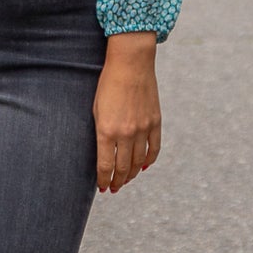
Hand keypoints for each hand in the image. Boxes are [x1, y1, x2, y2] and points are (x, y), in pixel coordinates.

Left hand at [93, 33, 160, 192]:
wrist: (130, 63)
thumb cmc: (107, 84)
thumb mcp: (96, 109)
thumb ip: (101, 133)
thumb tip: (104, 153)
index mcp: (107, 131)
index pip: (106, 166)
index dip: (104, 180)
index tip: (103, 187)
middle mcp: (126, 133)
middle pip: (123, 168)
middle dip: (117, 181)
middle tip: (114, 188)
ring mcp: (143, 129)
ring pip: (138, 162)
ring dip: (131, 174)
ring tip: (126, 179)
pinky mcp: (155, 122)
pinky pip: (154, 149)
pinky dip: (148, 161)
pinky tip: (142, 166)